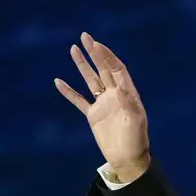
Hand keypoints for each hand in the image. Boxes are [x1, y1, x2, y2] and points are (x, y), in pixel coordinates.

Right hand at [54, 32, 149, 181]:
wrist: (127, 159)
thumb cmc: (136, 141)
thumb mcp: (136, 122)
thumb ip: (128, 105)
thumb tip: (120, 90)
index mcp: (128, 93)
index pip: (116, 69)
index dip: (107, 57)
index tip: (96, 45)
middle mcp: (115, 95)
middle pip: (103, 69)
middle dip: (95, 53)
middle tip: (85, 36)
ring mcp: (103, 104)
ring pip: (91, 80)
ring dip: (83, 65)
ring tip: (73, 48)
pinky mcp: (94, 116)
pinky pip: (79, 101)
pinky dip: (69, 92)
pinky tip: (58, 81)